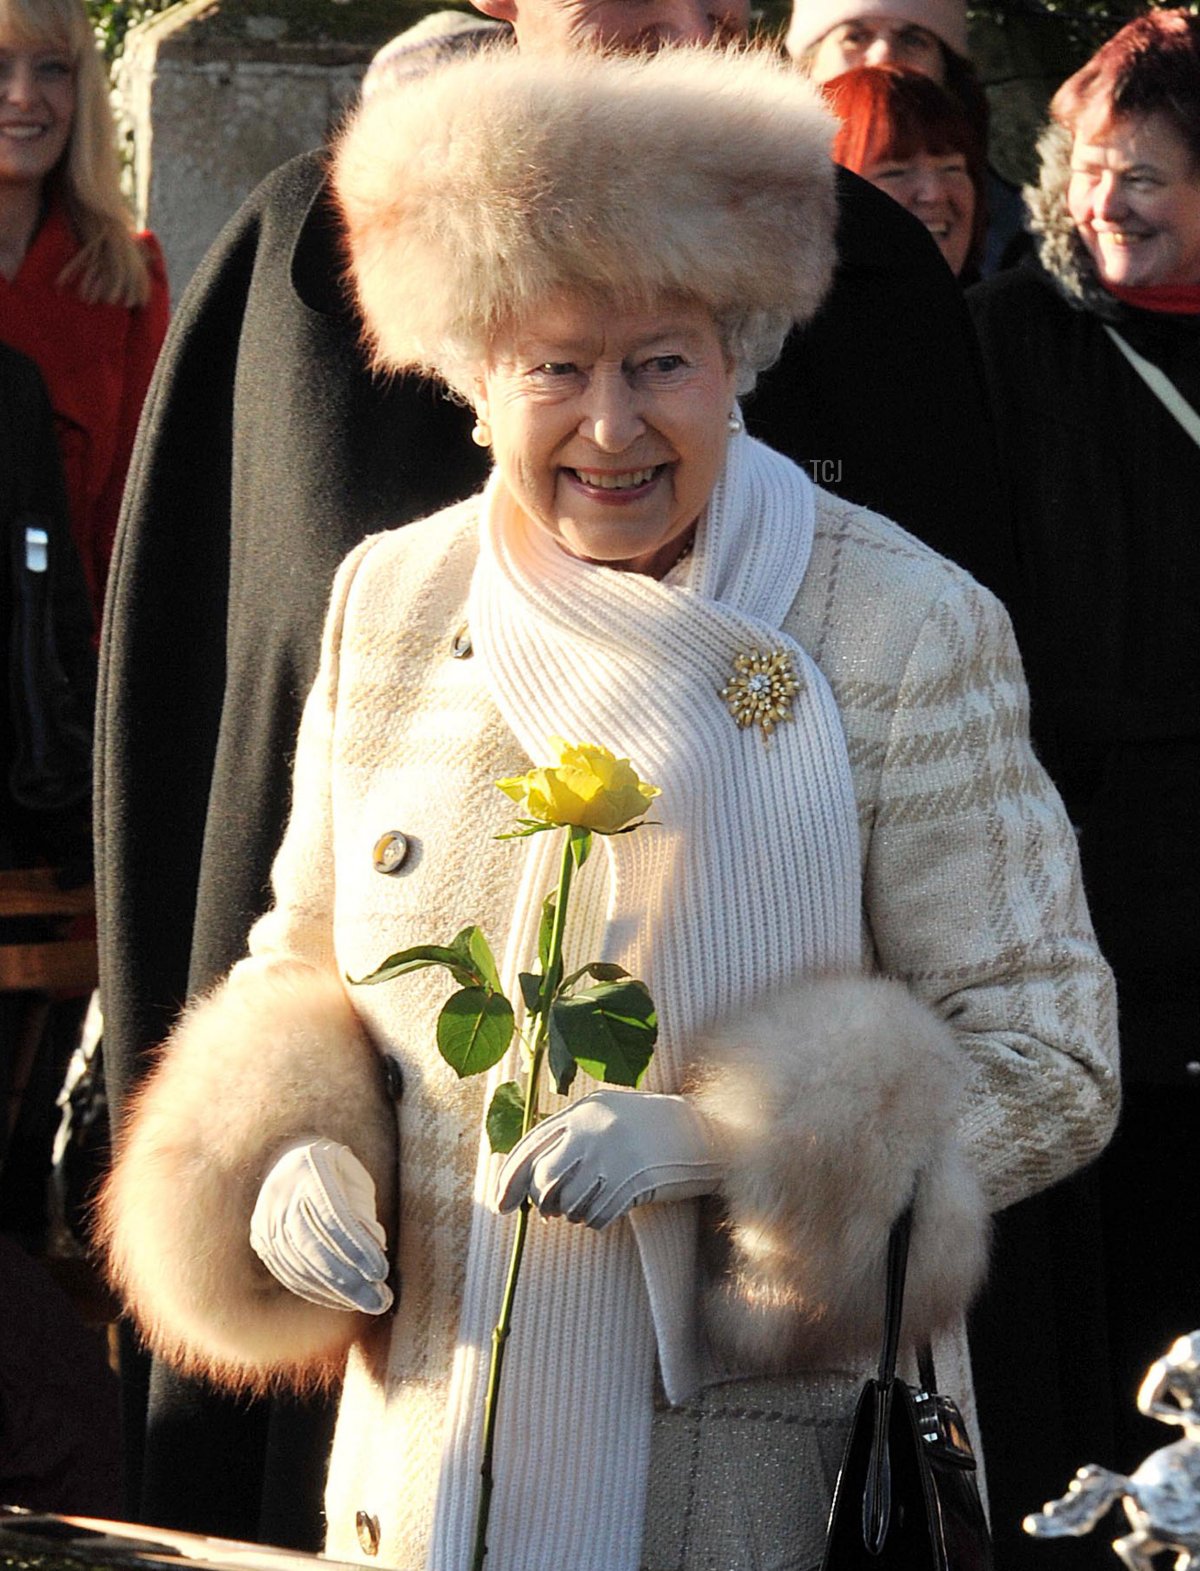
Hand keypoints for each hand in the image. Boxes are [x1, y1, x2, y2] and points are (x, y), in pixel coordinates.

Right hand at [250, 1138, 392, 1312]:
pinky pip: (289, 1273)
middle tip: (381, 1301)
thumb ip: (362, 1211)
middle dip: (349, 1280)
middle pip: (313, 1247)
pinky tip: (344, 1300)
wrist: (289, 1157)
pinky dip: (318, 1291)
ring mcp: (265, 1219)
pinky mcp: (261, 1239)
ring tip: (371, 1303)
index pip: (332, 1217)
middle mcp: (280, 1195)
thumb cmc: (336, 1170)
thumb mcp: (355, 1179)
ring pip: (299, 1266)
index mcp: (309, 1168)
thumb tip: (375, 1249)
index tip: (381, 1272)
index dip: (356, 1248)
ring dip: (337, 1291)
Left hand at [494, 1089, 724, 1229]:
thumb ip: (568, 1132)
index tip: (501, 1205)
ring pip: (568, 1204)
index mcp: (581, 1112)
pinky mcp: (633, 1185)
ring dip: (570, 1213)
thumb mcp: (605, 1111)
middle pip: (544, 1181)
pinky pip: (595, 1217)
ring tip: (585, 1204)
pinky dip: (594, 1220)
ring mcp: (614, 1159)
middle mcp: (593, 1134)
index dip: (509, 1180)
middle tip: (551, 1209)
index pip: (529, 1148)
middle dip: (542, 1202)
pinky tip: (607, 1208)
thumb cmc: (646, 1123)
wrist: (701, 1130)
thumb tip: (530, 1175)